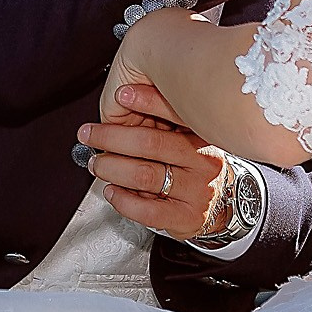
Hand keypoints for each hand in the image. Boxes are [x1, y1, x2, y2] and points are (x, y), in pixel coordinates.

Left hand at [78, 87, 229, 239]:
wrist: (222, 206)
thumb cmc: (192, 167)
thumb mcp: (184, 138)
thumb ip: (161, 122)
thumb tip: (122, 101)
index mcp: (202, 134)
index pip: (175, 112)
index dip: (147, 100)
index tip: (121, 94)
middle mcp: (204, 160)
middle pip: (151, 143)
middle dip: (112, 138)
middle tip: (90, 135)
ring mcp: (199, 190)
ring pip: (145, 176)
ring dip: (112, 168)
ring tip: (96, 164)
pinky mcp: (189, 217)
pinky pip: (148, 210)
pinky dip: (123, 200)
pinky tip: (112, 192)